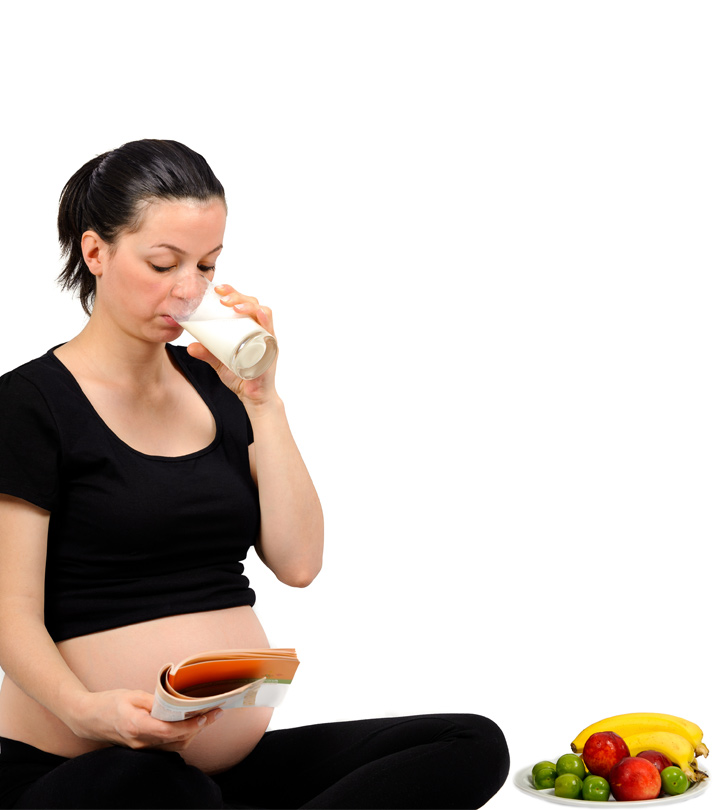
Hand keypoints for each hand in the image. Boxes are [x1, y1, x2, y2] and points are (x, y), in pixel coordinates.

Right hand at [68, 689, 222, 751]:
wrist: (89, 718)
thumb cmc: (110, 703)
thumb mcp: (133, 695)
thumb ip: (155, 701)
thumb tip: (177, 703)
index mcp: (137, 726)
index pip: (170, 731)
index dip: (191, 726)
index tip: (206, 716)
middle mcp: (141, 742)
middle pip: (177, 741)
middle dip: (198, 728)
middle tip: (215, 712)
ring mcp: (142, 748)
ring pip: (174, 746)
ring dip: (193, 733)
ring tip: (207, 716)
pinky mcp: (143, 748)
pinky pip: (167, 746)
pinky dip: (182, 736)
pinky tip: (191, 723)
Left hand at [186, 284, 278, 406]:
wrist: (252, 396)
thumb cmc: (239, 375)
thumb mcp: (218, 362)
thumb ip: (206, 353)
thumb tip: (190, 346)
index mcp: (247, 327)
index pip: (242, 302)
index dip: (231, 291)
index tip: (217, 288)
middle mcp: (259, 329)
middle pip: (252, 303)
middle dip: (237, 295)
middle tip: (222, 297)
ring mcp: (267, 337)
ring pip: (263, 312)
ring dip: (248, 305)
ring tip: (233, 306)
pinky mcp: (271, 349)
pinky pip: (271, 330)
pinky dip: (265, 320)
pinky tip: (258, 315)